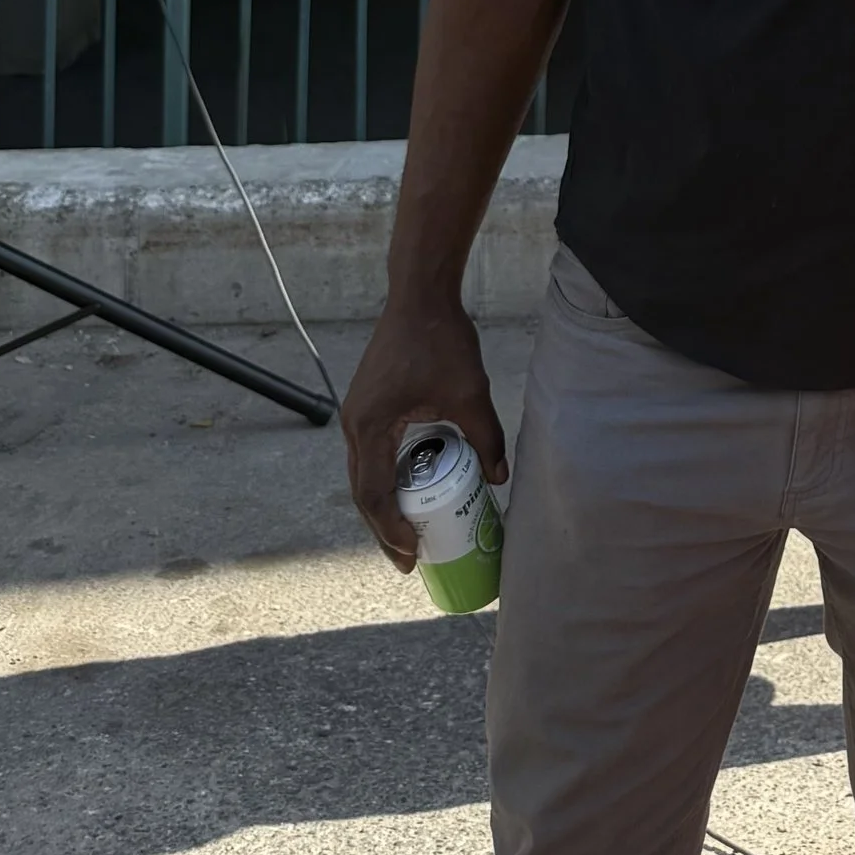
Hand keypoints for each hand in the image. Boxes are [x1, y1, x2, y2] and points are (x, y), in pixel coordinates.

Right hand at [341, 293, 507, 567]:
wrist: (420, 294)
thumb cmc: (441, 340)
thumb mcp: (471, 394)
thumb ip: (486, 438)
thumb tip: (499, 479)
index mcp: (370, 427)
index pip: (374, 495)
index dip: (391, 531)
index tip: (413, 555)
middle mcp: (354, 425)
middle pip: (362, 492)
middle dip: (384, 529)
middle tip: (409, 559)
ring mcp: (356, 414)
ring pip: (363, 475)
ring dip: (383, 506)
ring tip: (408, 533)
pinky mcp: (366, 404)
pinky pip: (369, 455)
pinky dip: (384, 479)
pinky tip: (408, 489)